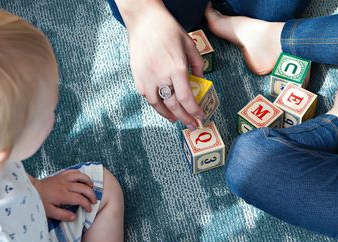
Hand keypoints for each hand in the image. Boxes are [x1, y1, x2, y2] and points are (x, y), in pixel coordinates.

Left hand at [32, 170, 96, 220]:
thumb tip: (75, 217)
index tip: (89, 210)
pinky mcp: (60, 175)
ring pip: (80, 176)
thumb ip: (62, 215)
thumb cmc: (39, 201)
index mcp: (62, 195)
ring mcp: (63, 179)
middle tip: (94, 201)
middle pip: (84, 188)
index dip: (87, 205)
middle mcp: (65, 185)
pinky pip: (73, 171)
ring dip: (88, 182)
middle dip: (91, 195)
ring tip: (91, 188)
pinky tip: (82, 179)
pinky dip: (80, 174)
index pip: (80, 199)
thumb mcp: (49, 212)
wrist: (31, 189)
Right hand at [120, 0, 205, 129]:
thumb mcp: (189, 44)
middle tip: (192, 125)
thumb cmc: (168, 29)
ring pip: (158, 105)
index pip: (186, 98)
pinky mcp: (137, 76)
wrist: (144, 20)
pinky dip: (155, 103)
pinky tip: (162, 105)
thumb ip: (197, 64)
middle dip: (185, 118)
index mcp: (176, 68)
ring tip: (176, 119)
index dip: (194, 111)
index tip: (200, 118)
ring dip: (168, 115)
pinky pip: (147, 96)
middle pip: (174, 106)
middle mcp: (161, 75)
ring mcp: (147, 77)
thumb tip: (200, 81)